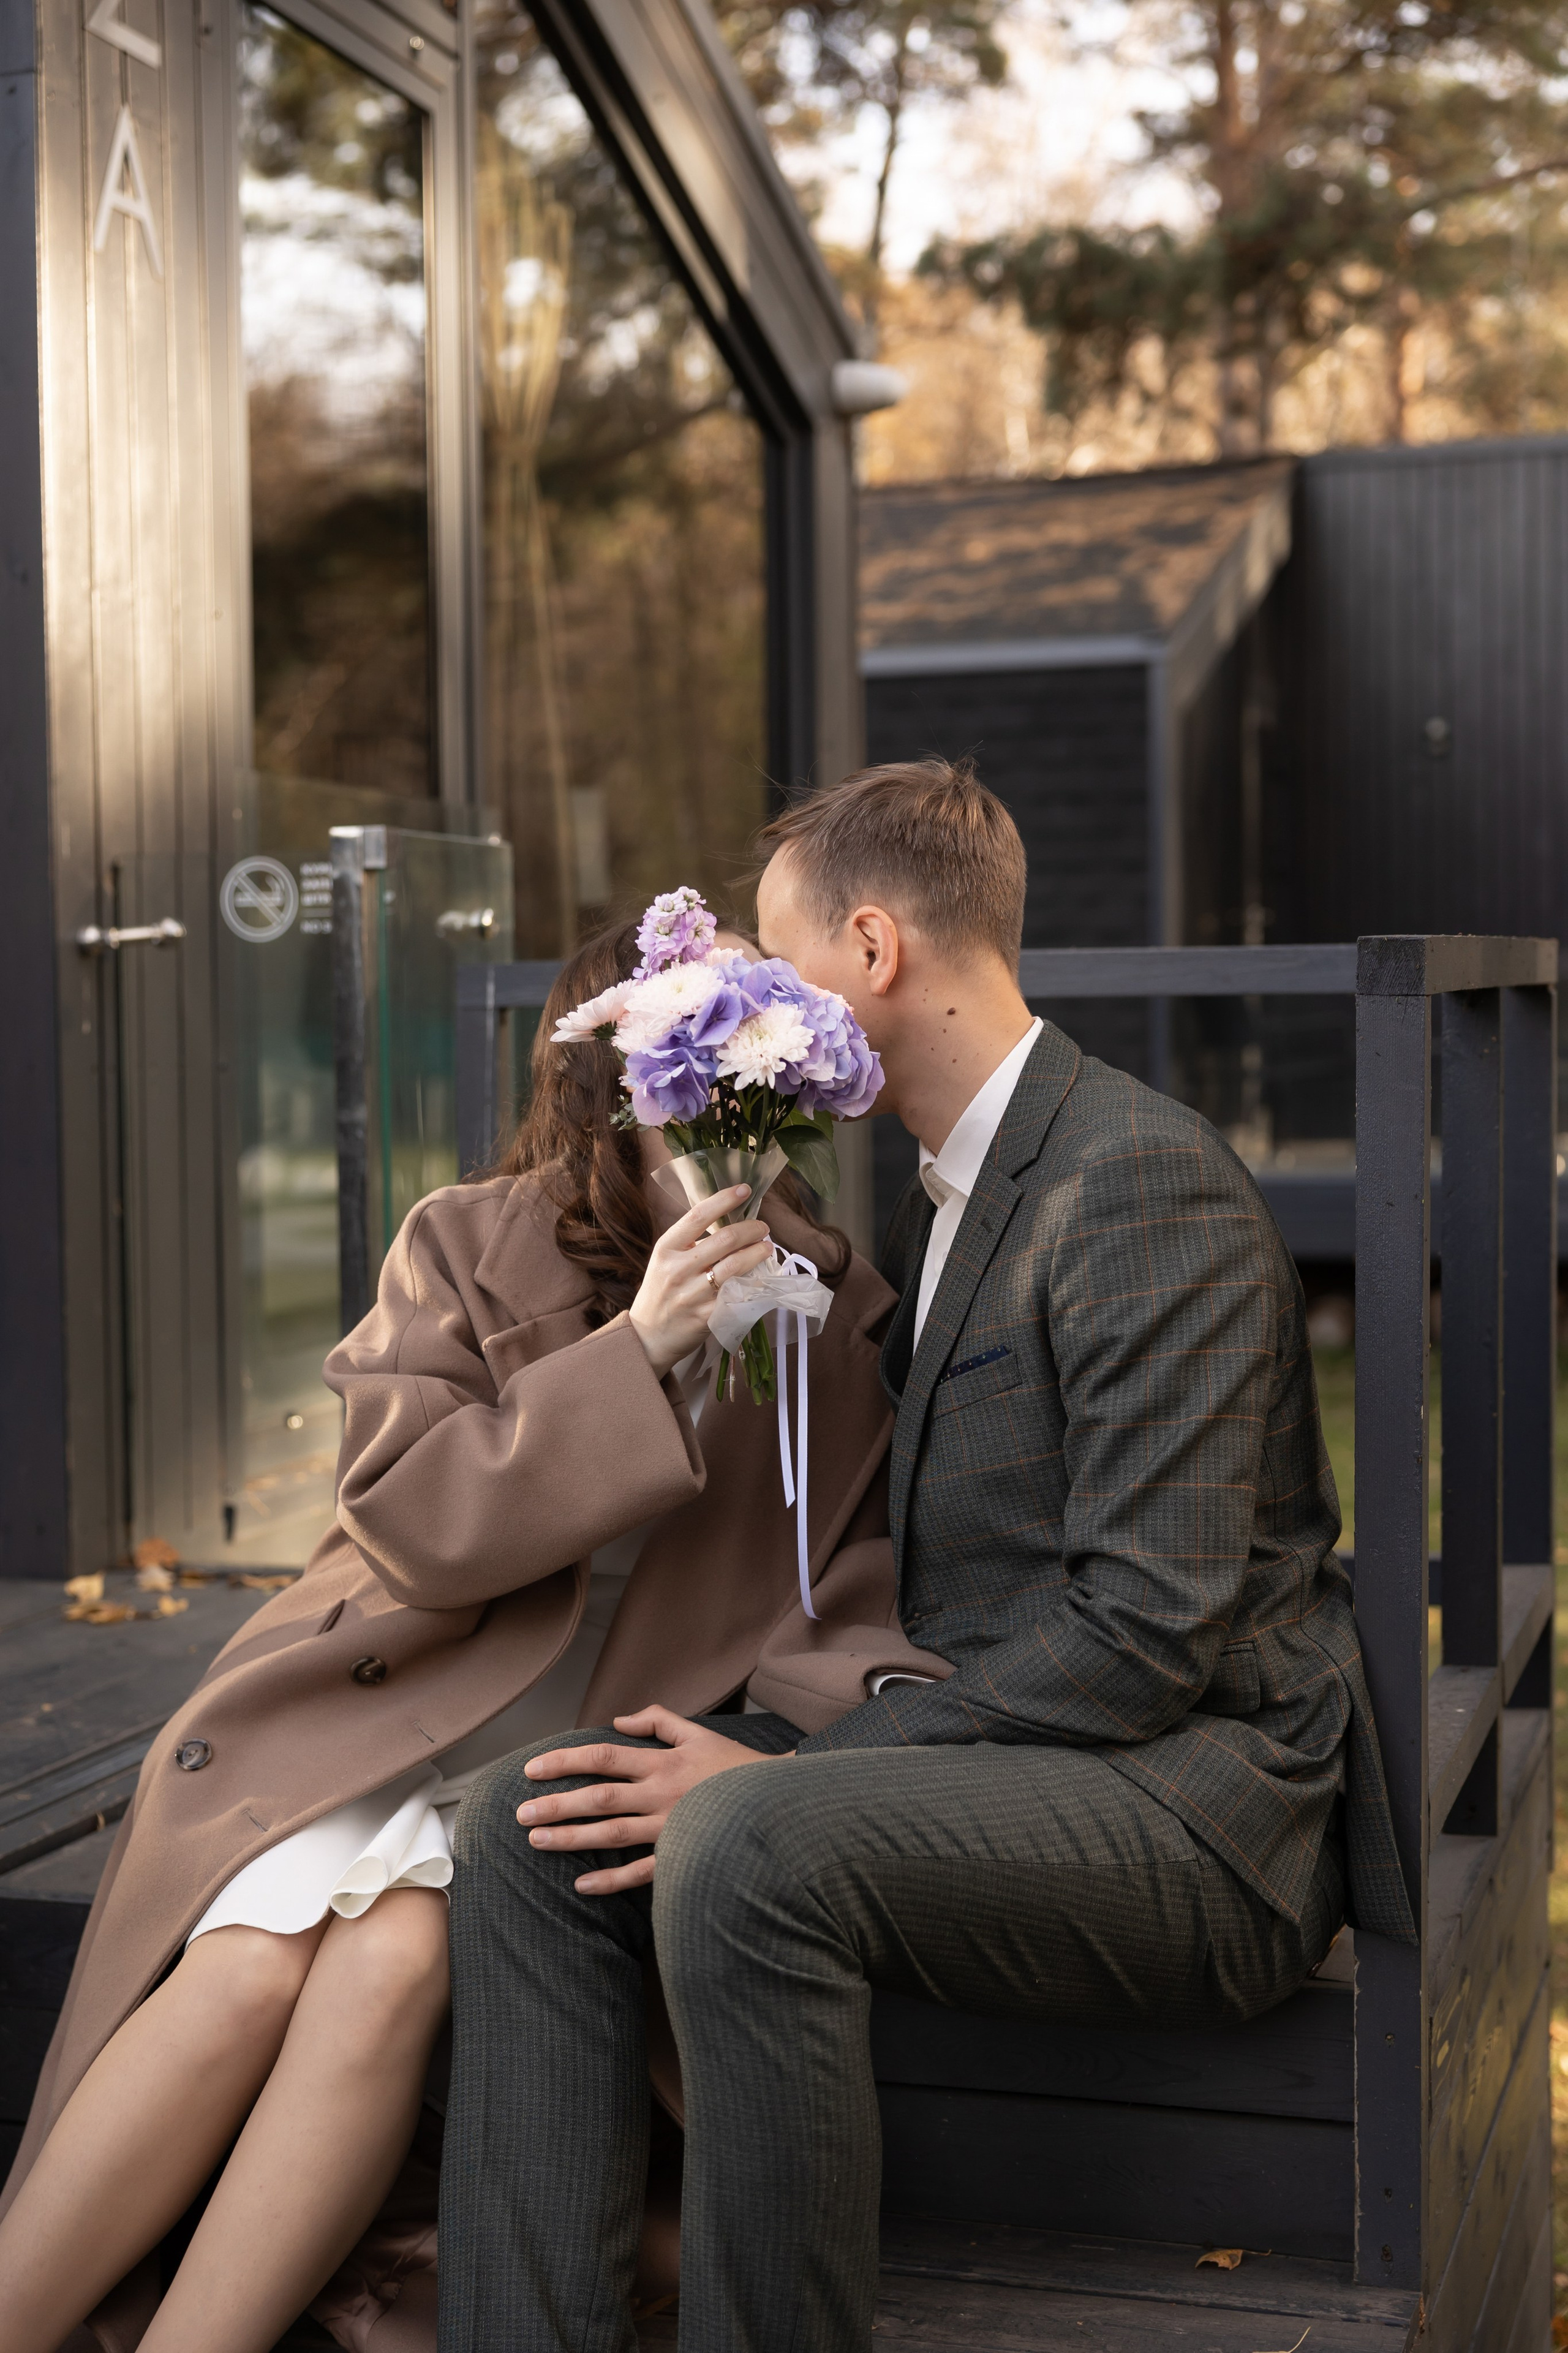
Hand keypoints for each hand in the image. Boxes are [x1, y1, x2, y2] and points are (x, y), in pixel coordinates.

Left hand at [517, 1707, 789, 1893]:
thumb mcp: (700, 1733)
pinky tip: (582, 1885)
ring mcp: (671, 1828)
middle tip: (520, 1812)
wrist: (778, 1803)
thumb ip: (659, 1721)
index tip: (532, 1769)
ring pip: (612, 1834)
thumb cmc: (735, 1767)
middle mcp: (662, 1794)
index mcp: (663, 1762)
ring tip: (536, 1840)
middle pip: (599, 1797)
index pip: (604, 1757)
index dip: (565, 1762)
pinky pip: (641, 1872)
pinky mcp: (682, 1857)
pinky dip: (611, 1881)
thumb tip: (618, 1719)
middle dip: (557, 1804)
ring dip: (572, 1838)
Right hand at [628, 1194, 773, 1377]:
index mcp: (666, 1248)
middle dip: (752, 1229)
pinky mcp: (708, 1316)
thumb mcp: (665, 1260)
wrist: (647, 1336)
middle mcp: (678, 1268)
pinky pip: (738, 1293)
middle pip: (726, 1239)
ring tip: (766, 1247)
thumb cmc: (661, 1291)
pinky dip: (754, 1282)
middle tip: (763, 1228)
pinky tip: (761, 1276)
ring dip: (758, 1252)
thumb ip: (691, 1241)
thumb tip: (731, 1219)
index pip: (699, 1215)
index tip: (745, 1189)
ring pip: (736, 1265)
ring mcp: (693, 1293)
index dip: (725, 1199)